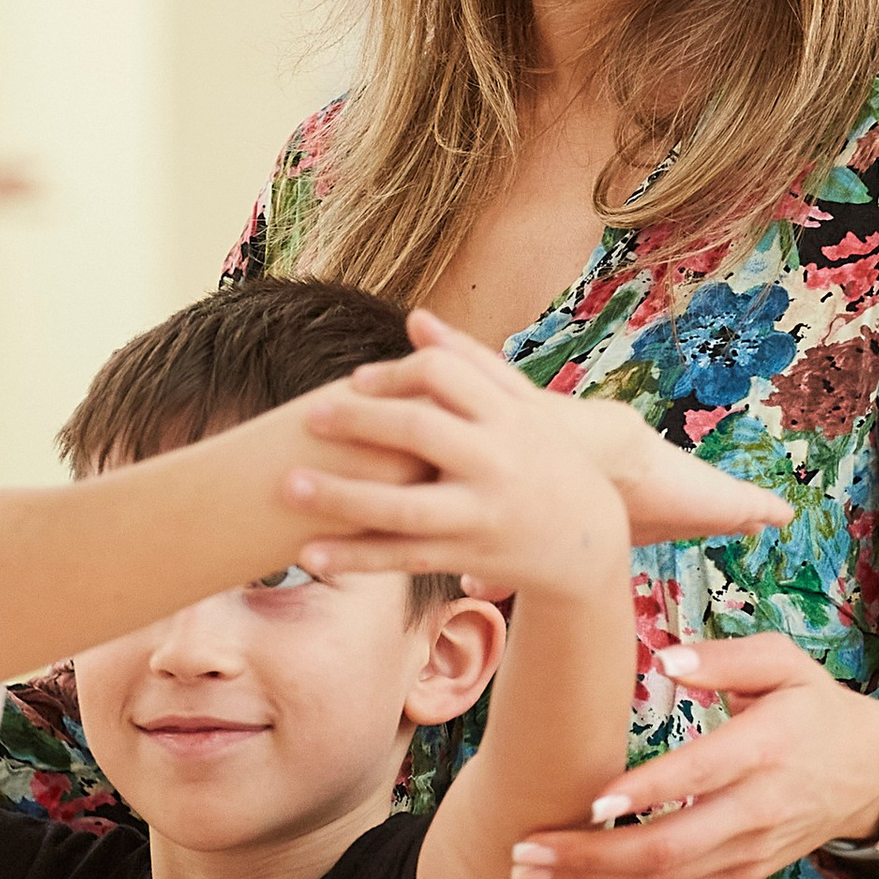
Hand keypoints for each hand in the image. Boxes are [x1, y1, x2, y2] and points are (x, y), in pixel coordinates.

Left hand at [289, 335, 772, 595]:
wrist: (589, 544)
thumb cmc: (544, 460)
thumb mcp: (523, 408)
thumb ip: (472, 363)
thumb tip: (416, 321)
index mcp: (508, 415)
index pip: (441, 376)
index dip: (393, 374)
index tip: (355, 382)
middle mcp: (496, 462)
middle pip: (418, 431)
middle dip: (358, 422)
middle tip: (308, 416)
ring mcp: (481, 514)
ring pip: (402, 506)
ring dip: (341, 496)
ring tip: (288, 485)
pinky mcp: (467, 557)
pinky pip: (402, 557)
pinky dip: (355, 557)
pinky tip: (308, 553)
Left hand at [506, 633, 878, 878]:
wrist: (871, 774)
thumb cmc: (813, 707)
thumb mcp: (785, 663)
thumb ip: (728, 658)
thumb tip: (667, 659)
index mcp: (767, 747)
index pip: (701, 775)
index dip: (648, 792)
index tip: (592, 798)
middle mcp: (758, 808)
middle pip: (671, 847)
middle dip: (592, 854)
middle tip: (525, 848)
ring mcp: (750, 850)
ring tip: (529, 871)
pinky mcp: (743, 873)